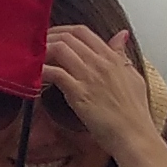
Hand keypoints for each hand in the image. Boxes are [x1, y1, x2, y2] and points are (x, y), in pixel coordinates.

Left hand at [45, 22, 166, 166]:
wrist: (134, 135)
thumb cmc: (134, 112)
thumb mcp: (133, 76)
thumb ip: (122, 55)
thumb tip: (121, 35)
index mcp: (112, 58)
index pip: (83, 32)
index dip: (62, 31)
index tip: (51, 38)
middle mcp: (100, 63)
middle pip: (68, 37)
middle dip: (48, 38)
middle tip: (35, 48)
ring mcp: (89, 76)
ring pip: (60, 49)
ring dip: (42, 52)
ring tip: (32, 60)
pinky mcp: (78, 92)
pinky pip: (54, 73)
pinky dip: (40, 70)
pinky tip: (32, 76)